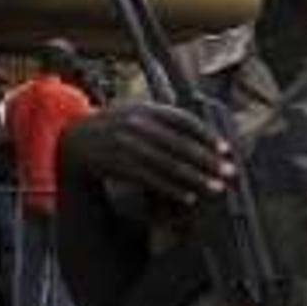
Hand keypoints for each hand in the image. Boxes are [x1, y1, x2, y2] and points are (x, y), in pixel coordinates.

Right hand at [60, 102, 234, 205]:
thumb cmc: (119, 126)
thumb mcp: (139, 112)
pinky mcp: (119, 165)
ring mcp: (127, 144)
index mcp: (147, 108)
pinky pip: (151, 179)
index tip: (226, 150)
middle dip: (208, 160)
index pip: (185, 121)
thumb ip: (168, 119)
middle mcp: (138, 124)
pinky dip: (172, 189)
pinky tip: (189, 197)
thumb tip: (207, 134)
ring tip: (215, 188)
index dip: (208, 135)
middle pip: (180, 144)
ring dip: (195, 178)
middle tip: (230, 172)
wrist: (76, 140)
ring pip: (168, 164)